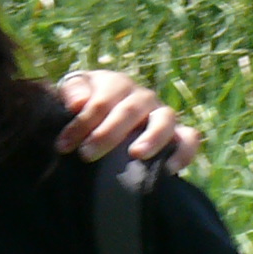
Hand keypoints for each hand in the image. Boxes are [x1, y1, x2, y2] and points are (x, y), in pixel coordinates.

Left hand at [54, 70, 201, 170]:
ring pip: (164, 120)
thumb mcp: (74, 94)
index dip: (82, 123)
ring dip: (152, 137)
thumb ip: (72, 93)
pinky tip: (169, 169)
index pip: (101, 100)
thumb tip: (78, 104)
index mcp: (117, 84)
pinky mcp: (177, 134)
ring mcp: (162, 115)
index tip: (64, 145)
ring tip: (135, 155)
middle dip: (107, 134)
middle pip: (130, 110)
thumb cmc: (84, 107)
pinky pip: (189, 139)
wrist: (105, 117)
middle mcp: (142, 97)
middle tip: (86, 154)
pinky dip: (183, 152)